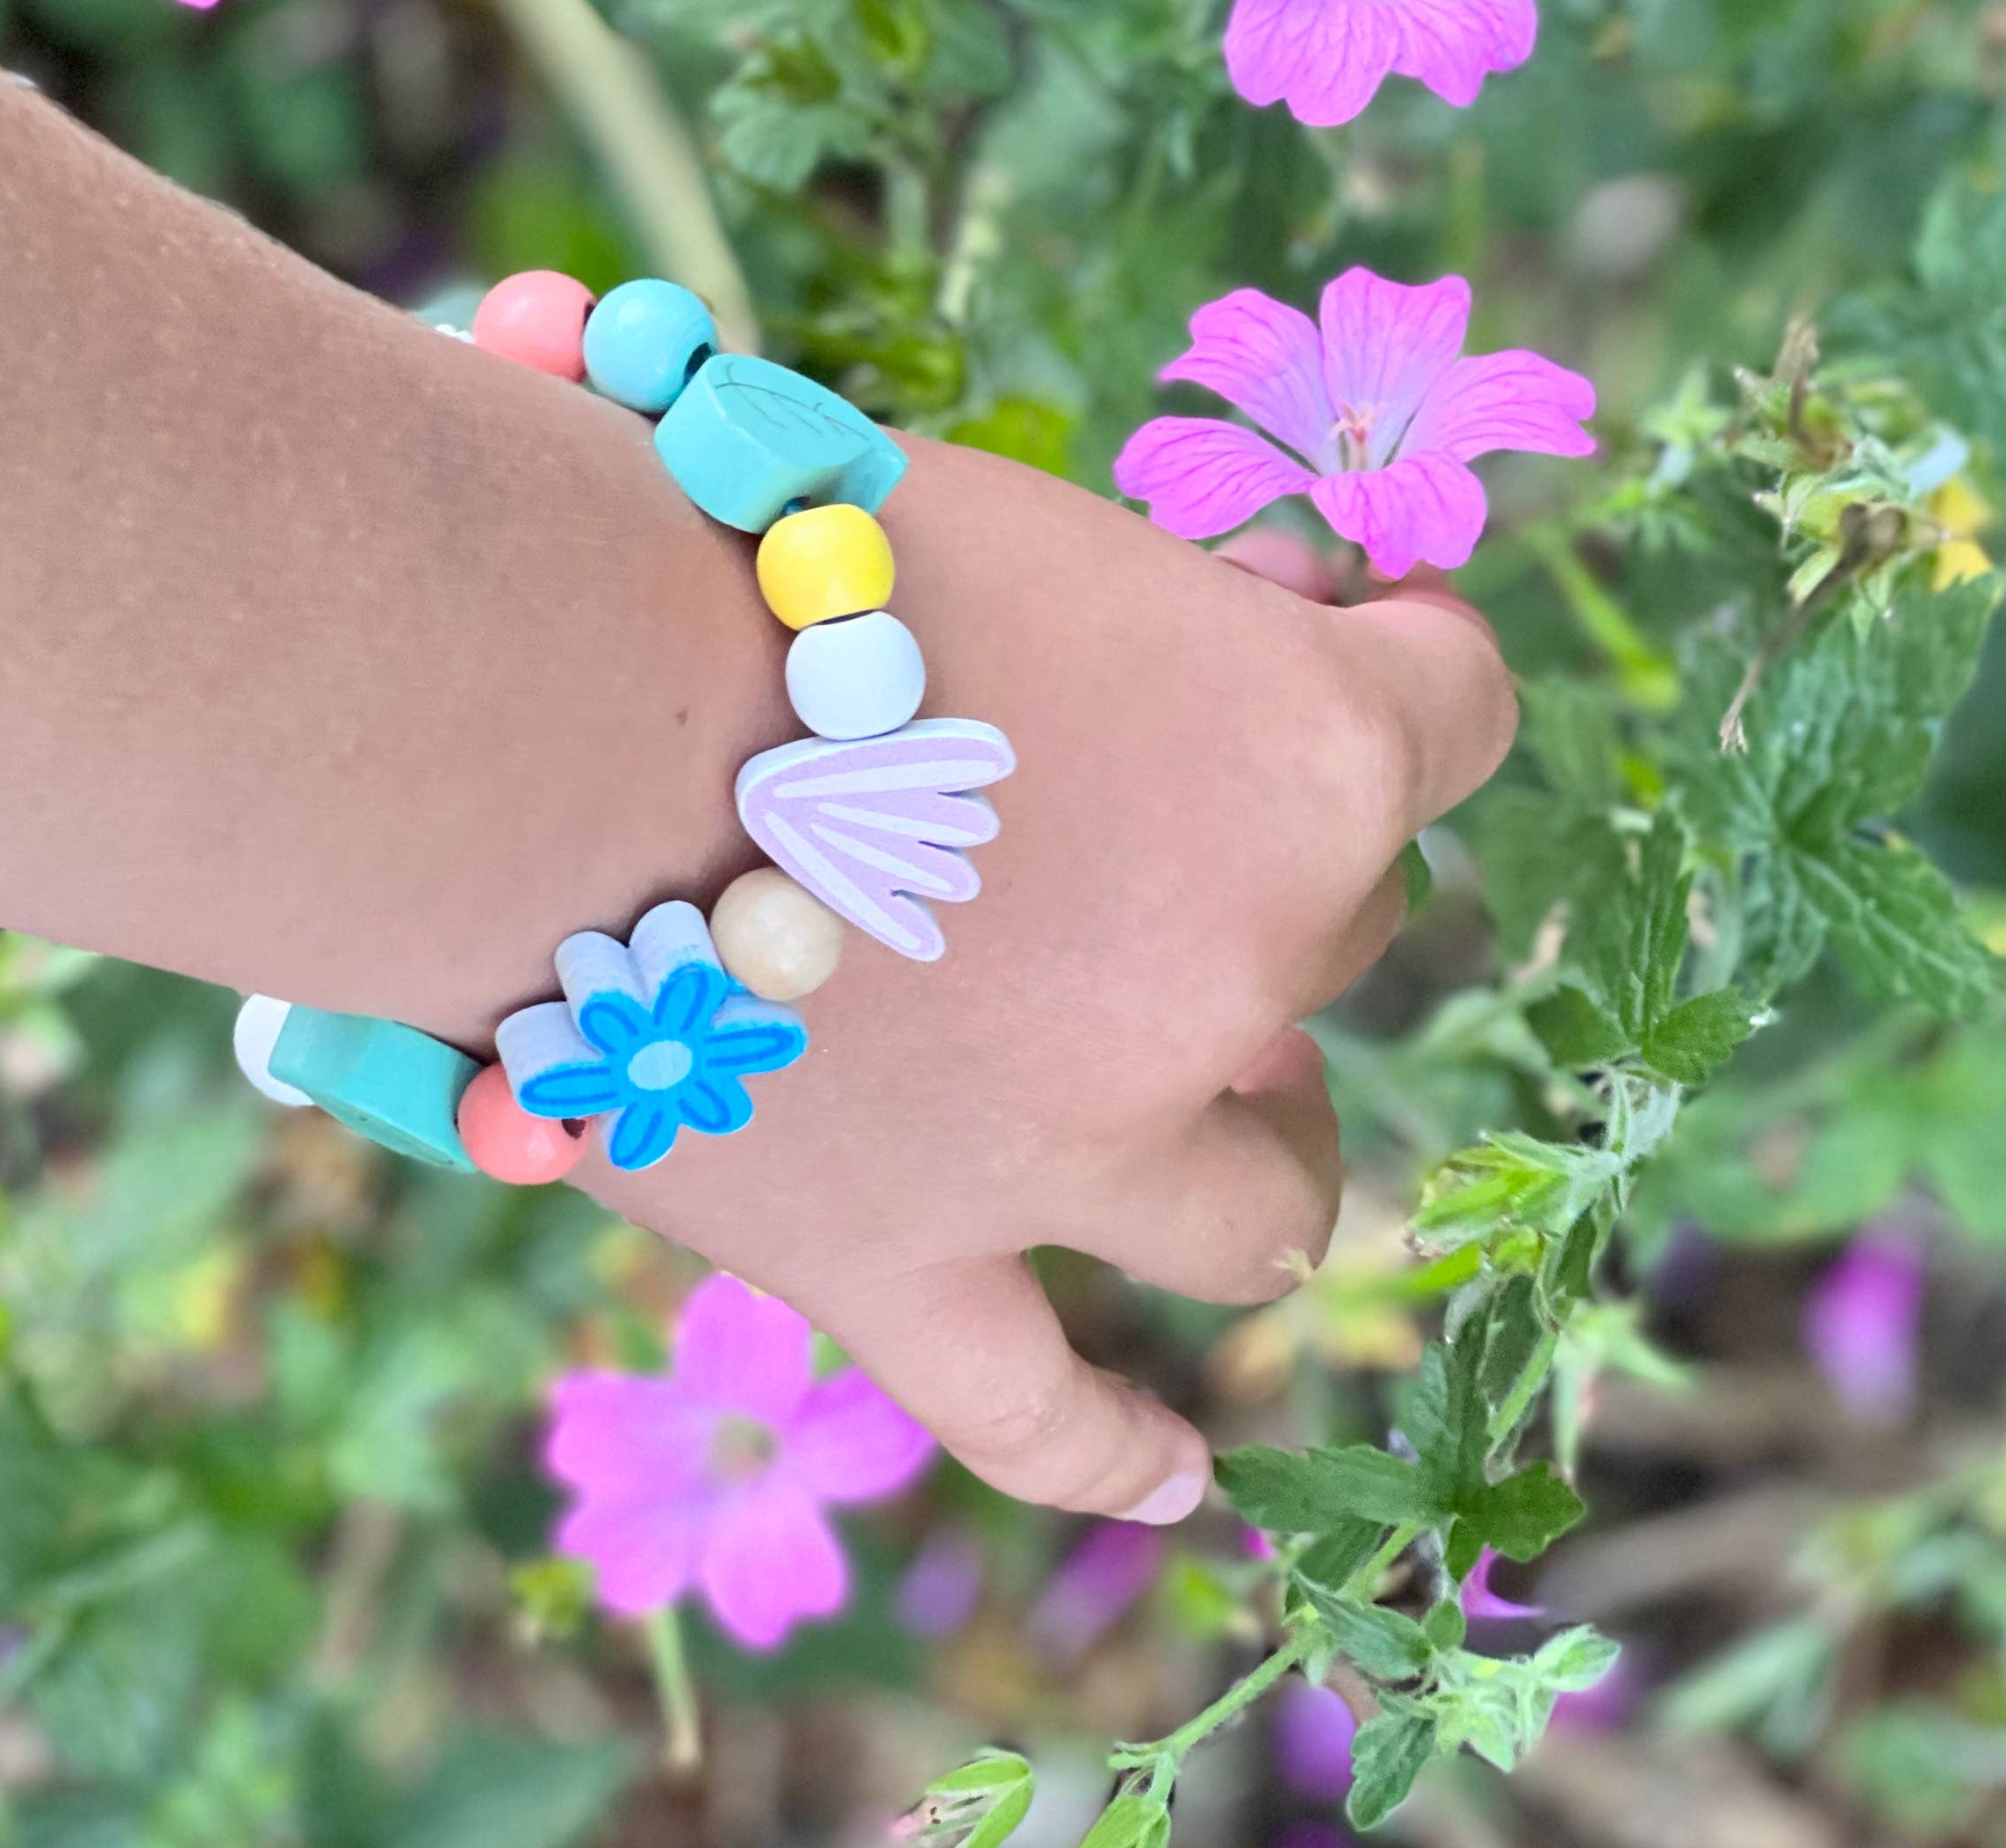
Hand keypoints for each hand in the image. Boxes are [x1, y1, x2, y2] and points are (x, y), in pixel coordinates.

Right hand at [574, 439, 1517, 1522]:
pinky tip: (1178, 1471)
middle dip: (1267, 860)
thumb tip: (1283, 646)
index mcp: (1304, 760)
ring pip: (1261, 1200)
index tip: (1336, 623)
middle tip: (1129, 801)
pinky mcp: (906, 1261)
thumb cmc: (799, 557)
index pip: (1460, 705)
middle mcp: (1239, 974)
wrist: (545, 694)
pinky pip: (1040, 1415)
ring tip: (1239, 1106)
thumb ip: (1203, 630)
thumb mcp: (1058, 534)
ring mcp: (1081, 1149)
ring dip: (1266, 1137)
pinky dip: (1115, 1450)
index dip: (1401, 649)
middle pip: (1340, 928)